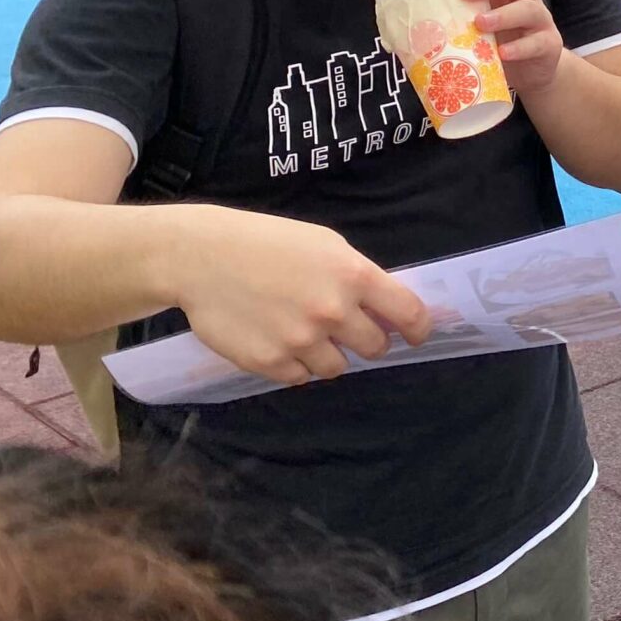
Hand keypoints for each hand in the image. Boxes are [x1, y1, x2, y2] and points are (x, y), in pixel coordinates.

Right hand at [172, 206, 432, 387]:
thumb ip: (357, 278)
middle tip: (348, 331)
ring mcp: (301, 340)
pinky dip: (295, 365)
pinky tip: (279, 341)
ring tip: (305, 333)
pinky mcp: (269, 363)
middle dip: (368, 341)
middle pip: (374, 346)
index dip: (418, 329)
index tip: (417, 336)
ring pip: (337, 367)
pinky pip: (300, 377)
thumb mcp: (325, 245)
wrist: (202, 258)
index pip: (408, 313)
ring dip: (329, 355)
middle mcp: (333, 311)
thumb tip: (386, 309)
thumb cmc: (268, 243)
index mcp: (354, 276)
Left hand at [457, 0, 563, 98]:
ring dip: (503, 14)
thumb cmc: (494, 44)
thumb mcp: (473, 26)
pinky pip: (538, 42)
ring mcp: (539, 21)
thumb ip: (450, 17)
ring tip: (480, 24)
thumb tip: (395, 21)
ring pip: (529, 8)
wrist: (531, 73)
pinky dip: (521, 47)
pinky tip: (504, 54)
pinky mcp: (548, 45)